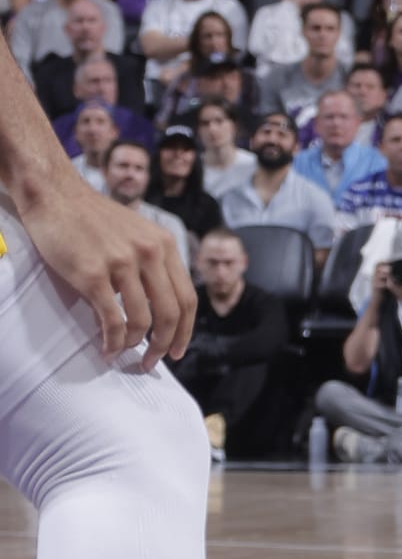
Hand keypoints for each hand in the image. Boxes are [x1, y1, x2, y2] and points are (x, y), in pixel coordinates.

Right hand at [25, 179, 196, 366]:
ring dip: (134, 345)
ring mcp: (122, 263)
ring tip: (123, 352)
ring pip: (142, 321)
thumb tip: (160, 306)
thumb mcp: (138, 232)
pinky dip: (112, 341)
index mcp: (164, 244)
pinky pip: (112, 319)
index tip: (178, 350)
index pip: (188, 298)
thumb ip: (153, 262)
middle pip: (171, 314)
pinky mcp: (93, 274)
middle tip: (151, 362)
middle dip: (164, 345)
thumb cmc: (93, 219)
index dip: (186, 330)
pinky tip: (106, 348)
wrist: (56, 196)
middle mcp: (149, 253)